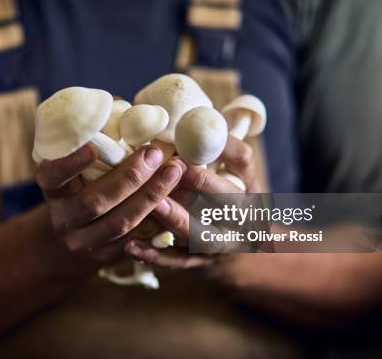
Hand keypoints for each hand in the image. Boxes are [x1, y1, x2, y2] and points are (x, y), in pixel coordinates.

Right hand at [35, 144, 184, 264]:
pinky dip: (157, 217)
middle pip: (94, 202)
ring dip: (149, 196)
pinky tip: (177, 196)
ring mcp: (84, 241)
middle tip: (154, 153)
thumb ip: (99, 135)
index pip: (51, 176)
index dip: (69, 164)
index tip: (92, 147)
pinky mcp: (107, 256)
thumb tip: (119, 103)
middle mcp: (63, 218)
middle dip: (128, 177)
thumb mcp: (82, 159)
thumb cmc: (86, 178)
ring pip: (119, 224)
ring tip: (173, 171)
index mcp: (52, 189)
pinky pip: (136, 239)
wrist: (79, 228)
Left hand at [125, 136, 256, 268]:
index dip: (223, 148)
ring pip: (203, 235)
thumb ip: (211, 149)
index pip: (243, 161)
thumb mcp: (229, 173)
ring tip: (154, 204)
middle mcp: (242, 218)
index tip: (196, 134)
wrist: (238, 252)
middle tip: (174, 165)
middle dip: (202, 182)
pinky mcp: (199, 264)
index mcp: (249, 186)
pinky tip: (131, 246)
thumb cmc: (222, 199)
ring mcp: (222, 245)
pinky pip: (177, 262)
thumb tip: (182, 116)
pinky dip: (155, 255)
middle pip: (230, 201)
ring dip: (178, 218)